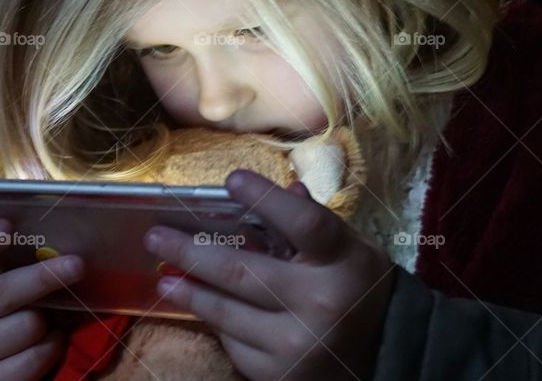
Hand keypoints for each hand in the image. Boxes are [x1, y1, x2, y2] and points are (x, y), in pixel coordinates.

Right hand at [0, 218, 85, 380]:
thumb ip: (7, 267)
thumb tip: (51, 246)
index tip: (7, 225)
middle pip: (2, 294)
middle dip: (43, 277)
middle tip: (77, 264)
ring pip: (27, 325)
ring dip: (47, 320)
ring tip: (41, 319)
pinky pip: (37, 356)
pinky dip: (51, 346)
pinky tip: (42, 344)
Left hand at [143, 170, 396, 379]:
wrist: (385, 354)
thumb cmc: (358, 287)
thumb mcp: (348, 248)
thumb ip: (313, 221)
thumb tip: (284, 189)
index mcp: (341, 261)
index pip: (303, 223)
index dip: (266, 199)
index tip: (232, 179)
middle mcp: (319, 303)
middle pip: (242, 271)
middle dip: (191, 252)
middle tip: (155, 236)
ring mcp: (296, 344)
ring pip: (226, 312)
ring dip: (188, 291)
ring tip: (162, 275)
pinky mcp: (279, 374)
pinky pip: (233, 342)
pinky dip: (218, 322)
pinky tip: (202, 306)